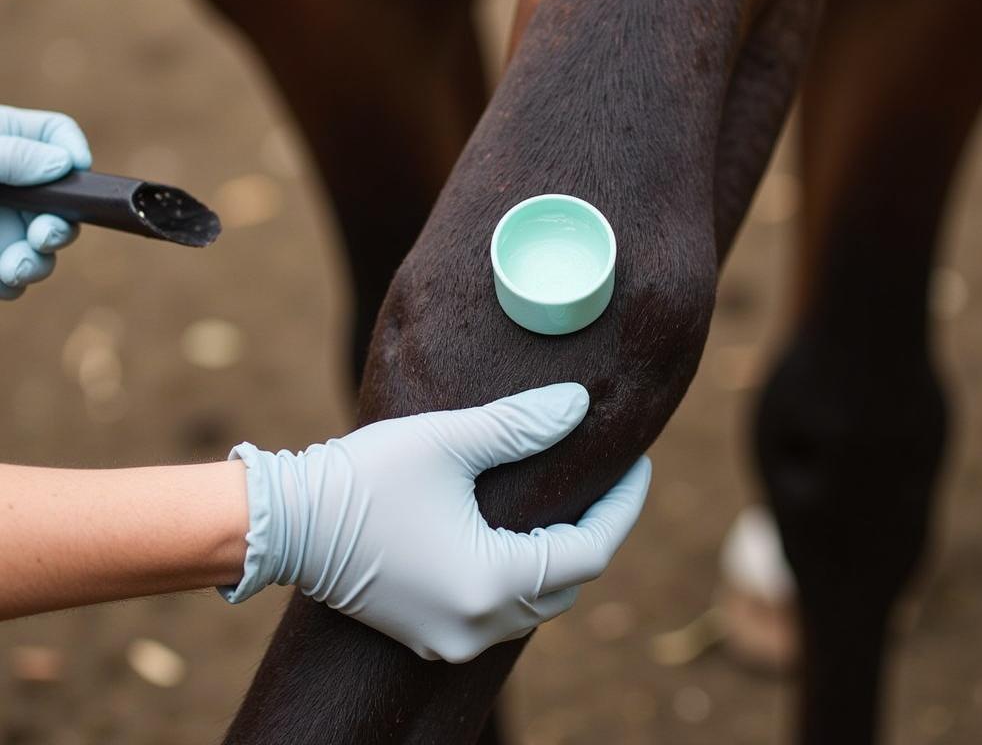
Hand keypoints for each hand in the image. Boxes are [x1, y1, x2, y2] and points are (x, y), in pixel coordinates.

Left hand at [0, 105, 91, 298]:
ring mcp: (1, 224)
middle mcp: (11, 184)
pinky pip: (12, 278)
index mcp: (4, 140)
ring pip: (43, 246)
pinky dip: (10, 284)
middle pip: (64, 200)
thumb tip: (66, 165)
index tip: (77, 170)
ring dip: (38, 263)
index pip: (57, 136)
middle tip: (43, 236)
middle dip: (61, 226)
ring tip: (14, 268)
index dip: (73, 151)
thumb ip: (9, 156)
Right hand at [221, 384, 651, 661]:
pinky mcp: (427, 630)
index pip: (590, 551)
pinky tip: (522, 531)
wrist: (283, 521)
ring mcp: (450, 637)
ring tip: (571, 497)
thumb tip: (579, 406)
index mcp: (489, 584)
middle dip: (595, 529)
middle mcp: (475, 625)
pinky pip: (499, 609)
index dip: (622, 505)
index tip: (637, 462)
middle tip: (607, 476)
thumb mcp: (450, 442)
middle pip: (567, 582)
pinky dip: (522, 572)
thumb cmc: (364, 478)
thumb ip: (520, 425)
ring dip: (559, 554)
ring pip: (534, 601)